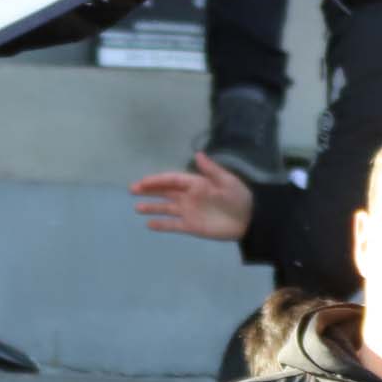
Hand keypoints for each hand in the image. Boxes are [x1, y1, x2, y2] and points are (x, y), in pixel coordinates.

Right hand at [130, 154, 256, 242]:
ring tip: (137, 208)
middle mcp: (189, 197)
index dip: (157, 180)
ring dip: (152, 207)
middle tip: (132, 190)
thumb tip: (197, 154)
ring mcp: (189, 212)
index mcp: (196, 183)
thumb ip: (210, 170)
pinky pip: (173, 225)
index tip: (143, 181)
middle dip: (149, 191)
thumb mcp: (226, 181)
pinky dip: (161, 224)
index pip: (172, 180)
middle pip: (165, 192)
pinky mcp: (191, 227)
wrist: (249, 220)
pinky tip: (149, 224)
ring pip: (166, 208)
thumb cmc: (238, 197)